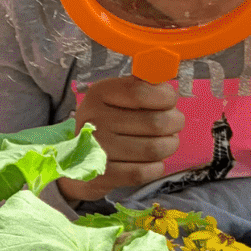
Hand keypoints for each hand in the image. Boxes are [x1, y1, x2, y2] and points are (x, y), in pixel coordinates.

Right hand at [58, 76, 185, 201]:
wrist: (76, 160)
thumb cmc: (107, 122)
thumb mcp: (116, 96)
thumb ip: (142, 84)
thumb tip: (165, 75)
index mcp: (99, 94)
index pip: (142, 92)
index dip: (166, 97)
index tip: (169, 102)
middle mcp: (94, 120)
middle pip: (156, 122)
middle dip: (174, 124)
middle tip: (172, 125)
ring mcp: (97, 150)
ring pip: (154, 149)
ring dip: (169, 146)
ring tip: (165, 142)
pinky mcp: (102, 175)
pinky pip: (143, 172)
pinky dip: (155, 167)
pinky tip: (152, 162)